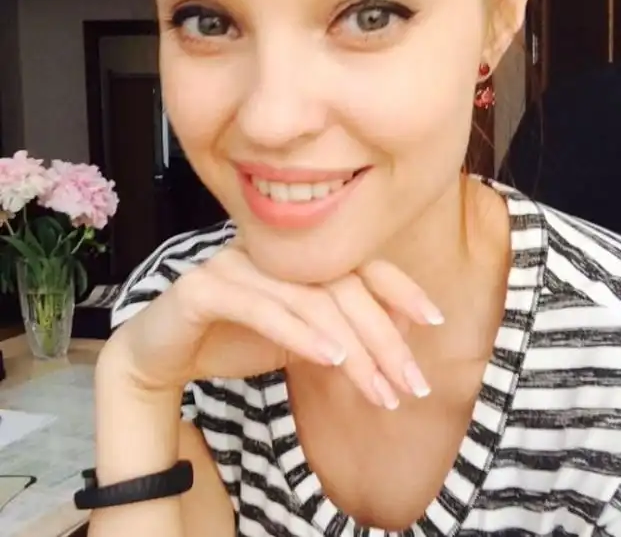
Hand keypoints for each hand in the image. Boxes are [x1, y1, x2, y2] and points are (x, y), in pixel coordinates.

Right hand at [107, 242, 443, 409]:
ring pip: (311, 302)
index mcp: (297, 257)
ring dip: (353, 349)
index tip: (434, 322)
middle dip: (384, 338)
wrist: (163, 351)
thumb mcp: (301, 336)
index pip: (359, 266)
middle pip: (343, 287)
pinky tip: (331, 360)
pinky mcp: (205, 287)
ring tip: (381, 390)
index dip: (400, 289)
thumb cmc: (236, 338)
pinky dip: (301, 333)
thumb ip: (341, 327)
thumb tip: (399, 329)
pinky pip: (263, 309)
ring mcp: (237, 264)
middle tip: (412, 384)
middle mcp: (271, 252)